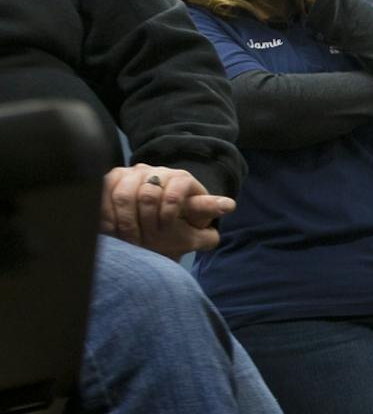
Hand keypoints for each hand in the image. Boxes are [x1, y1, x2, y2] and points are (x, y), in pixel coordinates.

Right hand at [100, 165, 231, 257]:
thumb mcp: (196, 224)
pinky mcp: (112, 180)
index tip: (167, 227)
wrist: (155, 222)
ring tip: (129, 241)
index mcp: (182, 179)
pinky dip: (106, 216)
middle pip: (148, 191)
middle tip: (145, 242)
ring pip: (123, 194)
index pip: (178, 185)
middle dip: (146, 220)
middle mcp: (157, 172)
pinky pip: (104, 194)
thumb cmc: (180, 224)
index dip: (172, 206)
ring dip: (126, 222)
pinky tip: (112, 232)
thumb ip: (208, 215)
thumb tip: (228, 205)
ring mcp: (132, 173)